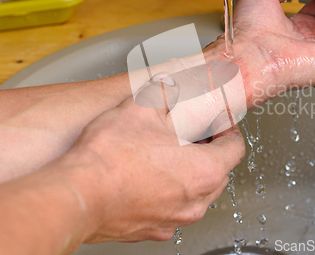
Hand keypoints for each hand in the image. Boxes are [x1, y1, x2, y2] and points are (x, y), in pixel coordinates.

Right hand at [62, 97, 244, 242]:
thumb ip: (164, 92)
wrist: (77, 195)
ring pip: (198, 194)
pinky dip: (169, 194)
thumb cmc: (111, 158)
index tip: (221, 124)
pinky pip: (172, 209)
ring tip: (170, 155)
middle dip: (211, 152)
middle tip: (195, 136)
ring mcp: (174, 219)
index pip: (236, 148)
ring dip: (191, 174)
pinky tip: (149, 178)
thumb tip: (170, 84)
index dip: (230, 130)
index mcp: (204, 170)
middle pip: (219, 173)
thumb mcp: (142, 108)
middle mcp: (195, 201)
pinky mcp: (152, 230)